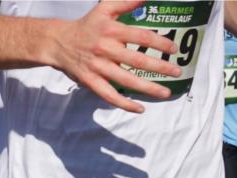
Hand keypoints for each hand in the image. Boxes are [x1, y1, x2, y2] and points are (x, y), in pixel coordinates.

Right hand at [47, 0, 180, 112]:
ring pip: (126, 80)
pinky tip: (139, 108)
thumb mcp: (105, 8)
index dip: (160, 43)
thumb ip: (127, 1)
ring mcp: (98, 67)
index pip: (141, 36)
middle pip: (137, 60)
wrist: (59, 43)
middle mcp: (105, 49)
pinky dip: (124, 104)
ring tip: (165, 93)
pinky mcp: (91, 81)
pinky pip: (109, 95)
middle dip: (160, 67)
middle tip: (177, 72)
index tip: (174, 49)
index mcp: (112, 30)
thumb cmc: (87, 25)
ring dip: (147, 88)